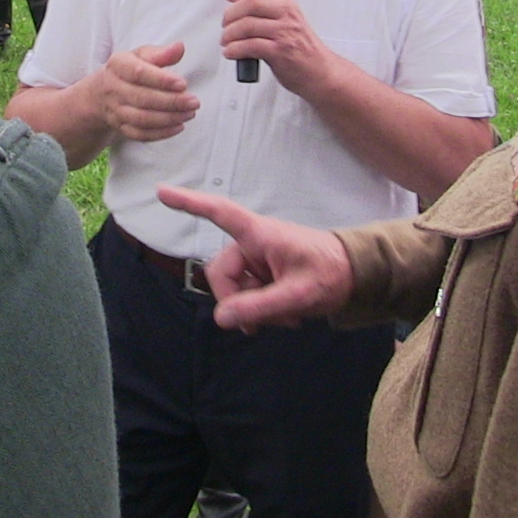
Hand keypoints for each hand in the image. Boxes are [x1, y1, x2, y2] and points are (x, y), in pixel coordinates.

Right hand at [94, 42, 199, 142]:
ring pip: (142, 119)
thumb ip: (161, 53)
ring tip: (190, 113)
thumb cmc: (127, 70)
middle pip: (142, 98)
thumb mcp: (140, 55)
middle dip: (171, 102)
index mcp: (118, 66)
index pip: (138, 73)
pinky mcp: (120, 127)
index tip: (183, 84)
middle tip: (194, 102)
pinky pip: (140, 134)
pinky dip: (161, 133)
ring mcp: (115, 110)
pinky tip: (179, 126)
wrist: (99, 94)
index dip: (161, 80)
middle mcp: (113, 89)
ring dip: (169, 118)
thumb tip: (180, 47)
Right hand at [157, 186, 354, 331]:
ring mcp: (258, 260)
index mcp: (260, 235)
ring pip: (235, 290)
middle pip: (221, 274)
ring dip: (254, 310)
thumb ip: (259, 307)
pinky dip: (261, 310)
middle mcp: (254, 244)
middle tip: (263, 324)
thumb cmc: (332, 274)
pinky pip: (248, 295)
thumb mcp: (298, 295)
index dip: (190, 203)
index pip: (219, 214)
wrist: (357, 277)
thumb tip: (221, 318)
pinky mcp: (265, 274)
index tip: (161, 192)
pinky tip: (284, 316)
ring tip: (286, 318)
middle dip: (238, 302)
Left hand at [221, 0, 339, 95]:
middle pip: (252, 2)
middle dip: (230, 14)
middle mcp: (288, 13)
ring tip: (226, 40)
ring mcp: (285, 32)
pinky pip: (250, 46)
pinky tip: (231, 52)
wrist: (318, 70)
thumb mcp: (281, 16)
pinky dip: (234, 49)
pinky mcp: (280, 52)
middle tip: (226, 23)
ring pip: (248, 25)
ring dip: (229, 34)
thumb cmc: (299, 44)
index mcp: (288, 1)